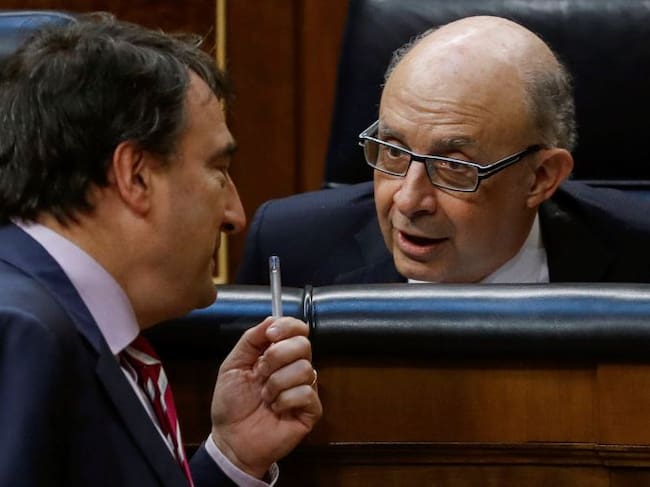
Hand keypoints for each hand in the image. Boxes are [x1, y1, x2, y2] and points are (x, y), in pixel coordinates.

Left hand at [209, 317, 321, 477]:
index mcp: (278, 354)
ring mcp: (305, 388)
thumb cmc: (231, 403)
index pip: (297, 329)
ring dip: (276, 383)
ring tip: (265, 397)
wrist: (231, 439)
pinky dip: (285, 400)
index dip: (287, 326)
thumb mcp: (233, 364)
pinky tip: (275, 409)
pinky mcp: (311, 410)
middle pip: (303, 344)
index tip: (270, 335)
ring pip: (304, 369)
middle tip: (260, 372)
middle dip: (277, 356)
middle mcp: (295, 367)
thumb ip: (251, 339)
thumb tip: (271, 318)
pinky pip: (306, 393)